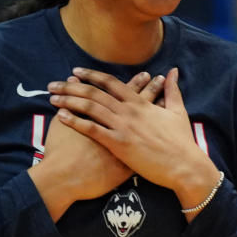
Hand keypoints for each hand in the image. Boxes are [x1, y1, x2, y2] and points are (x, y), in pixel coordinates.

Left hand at [55, 67, 217, 195]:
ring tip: (52, 97)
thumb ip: (172, 90)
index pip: (111, 83)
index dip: (91, 75)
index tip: (75, 72)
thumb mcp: (178, 111)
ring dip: (68, 100)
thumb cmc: (181, 141)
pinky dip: (75, 121)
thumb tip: (173, 71)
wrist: (184, 165)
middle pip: (94, 92)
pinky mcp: (119, 144)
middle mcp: (129, 110)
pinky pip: (92, 129)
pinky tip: (61, 117)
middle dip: (71, 86)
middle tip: (53, 84)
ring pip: (90, 107)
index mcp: (141, 102)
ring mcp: (123, 126)